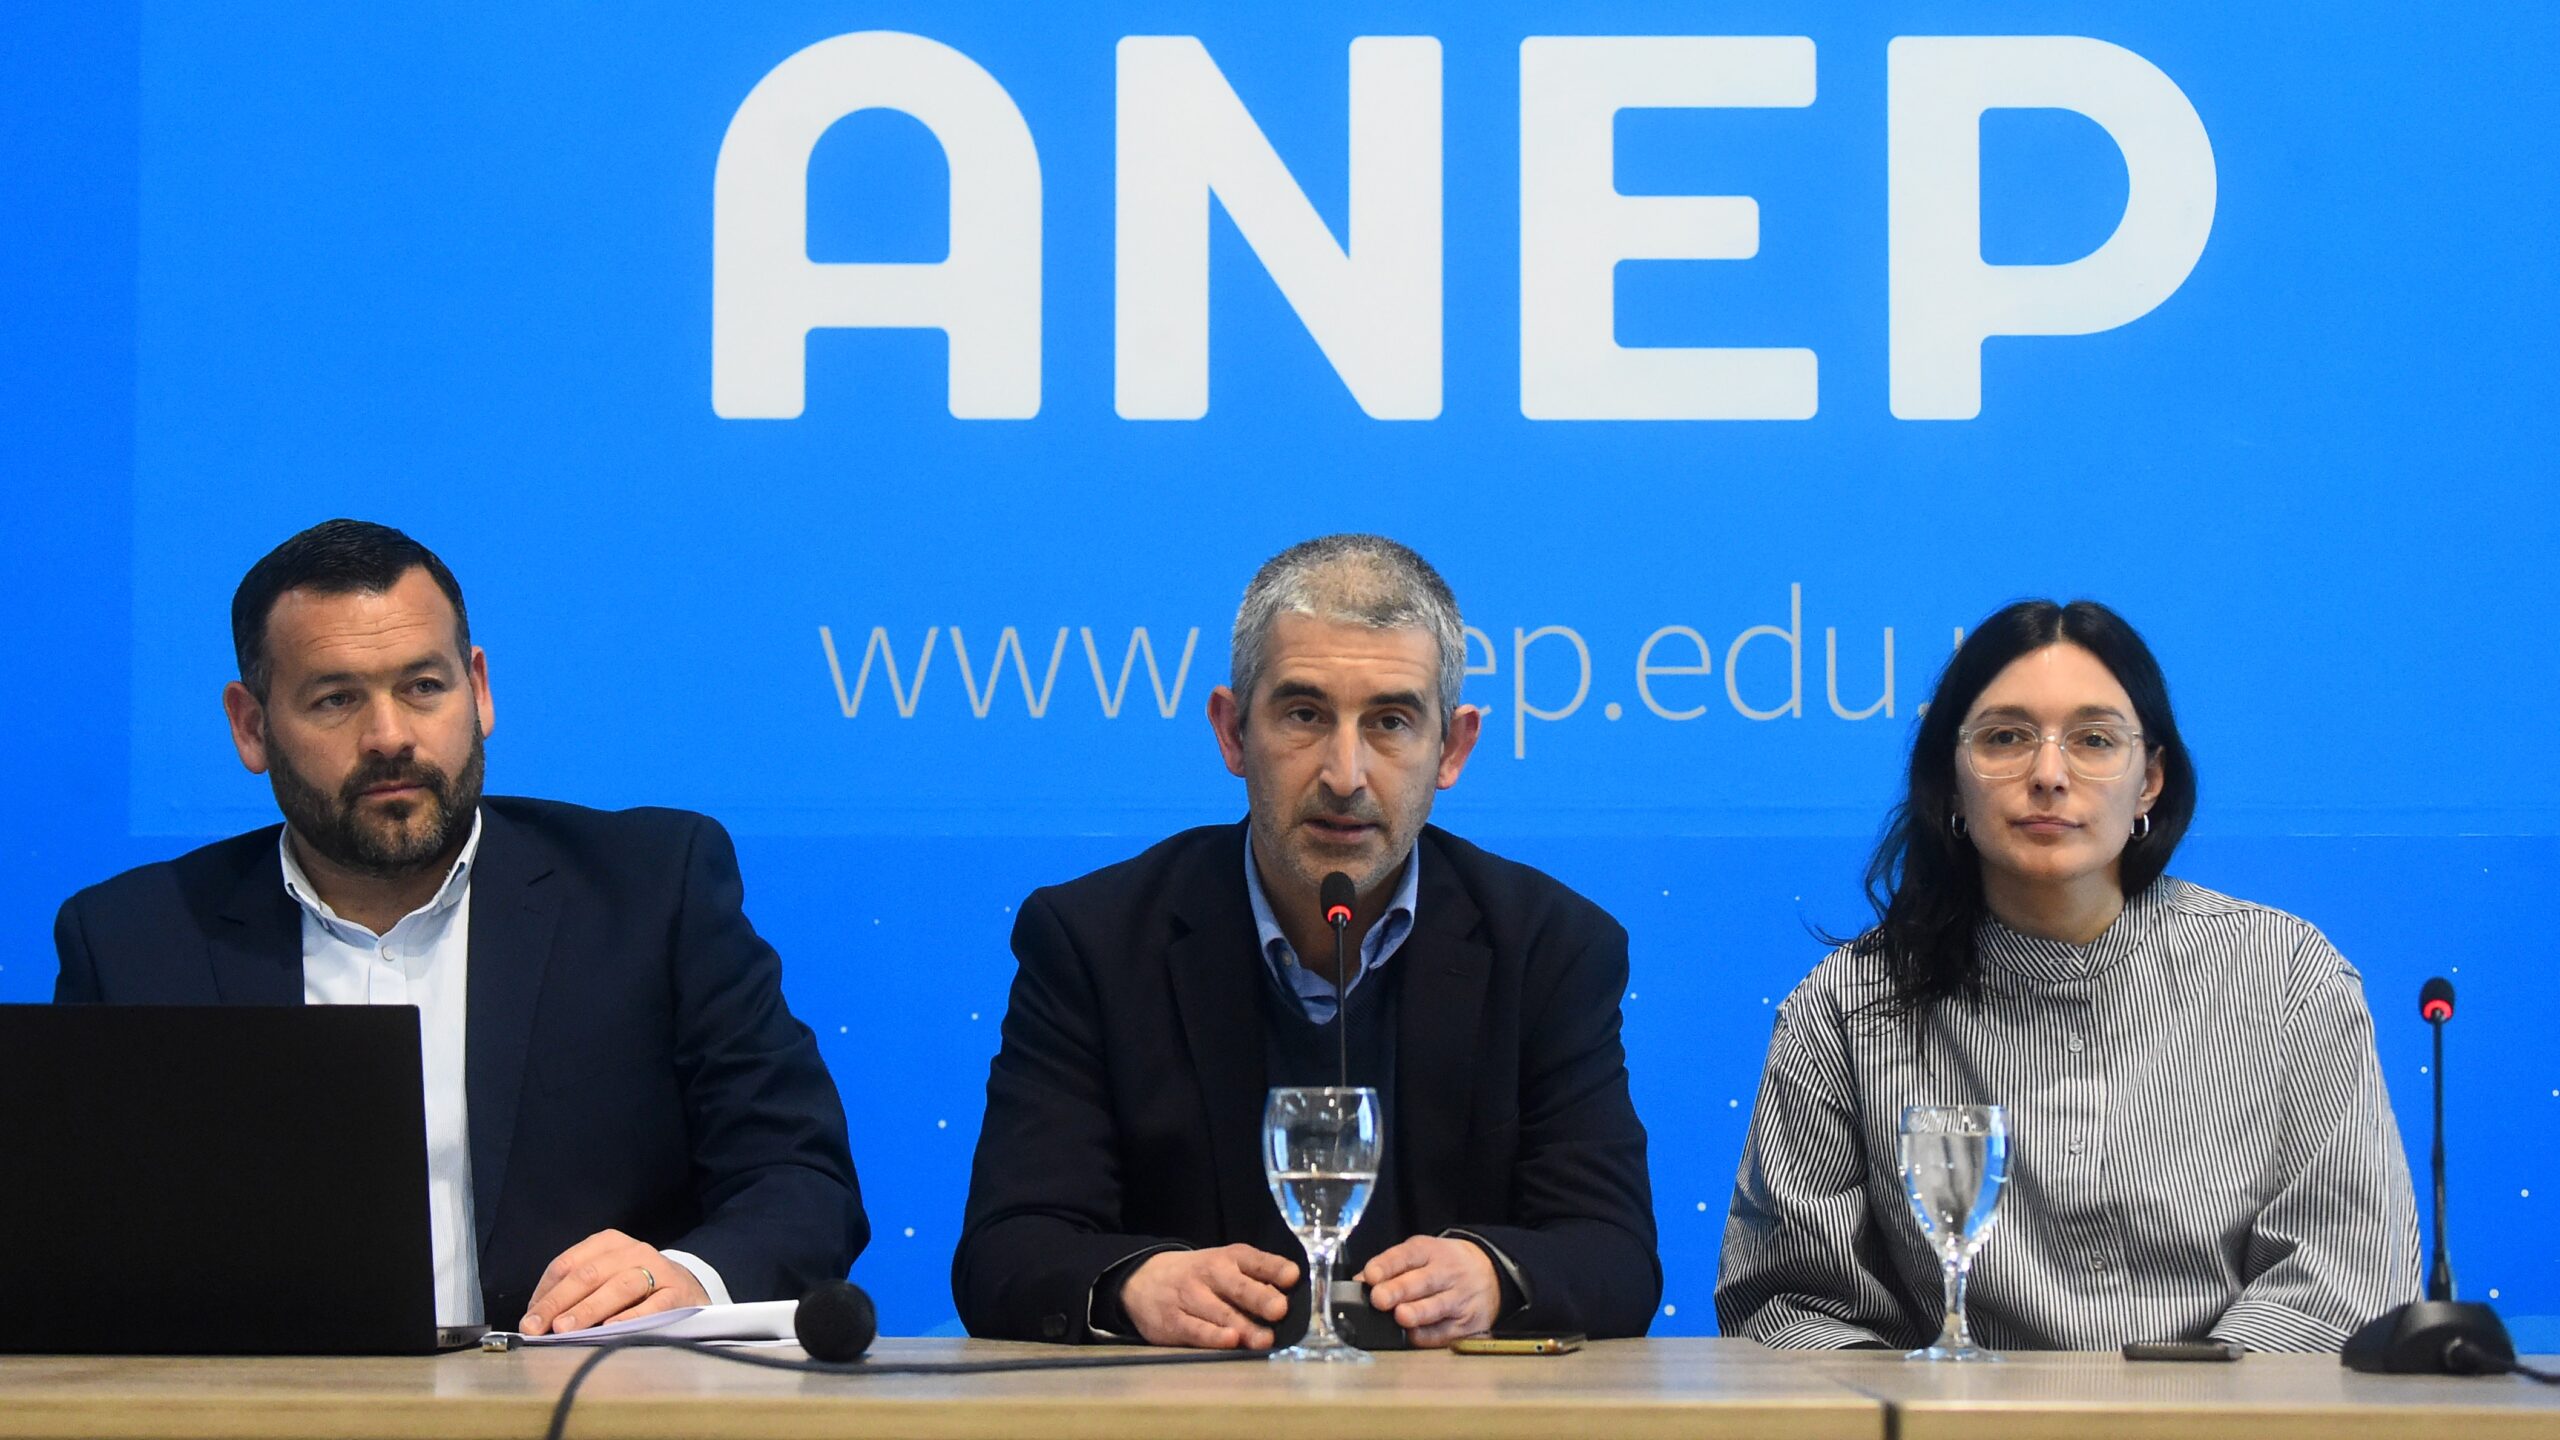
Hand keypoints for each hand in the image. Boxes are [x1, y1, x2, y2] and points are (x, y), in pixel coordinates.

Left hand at [519, 1229, 709, 1334]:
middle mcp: (633, 1251)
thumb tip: (535, 1320)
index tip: (529, 1319)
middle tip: (537, 1327)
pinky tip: (611, 1329)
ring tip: (565, 1328)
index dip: (545, 1291)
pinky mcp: (677, 1293)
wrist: (687, 1289)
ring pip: (620, 1286)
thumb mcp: (604, 1279)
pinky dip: (631, 1317)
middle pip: (590, 1274)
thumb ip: (574, 1294)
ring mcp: (658, 1271)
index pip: (569, 1263)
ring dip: (589, 1308)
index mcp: (608, 1244)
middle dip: (559, 1301)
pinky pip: (653, 1305)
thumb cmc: (635, 1289)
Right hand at [1119, 1244, 1300, 1348]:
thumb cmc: (1200, 1277)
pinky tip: (1229, 1341)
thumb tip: (1293, 1296)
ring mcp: (1190, 1297)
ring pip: (1220, 1313)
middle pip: (1238, 1286)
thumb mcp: (1226, 1266)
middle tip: (1279, 1309)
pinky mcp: (1173, 1321)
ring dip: (1243, 1326)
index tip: (1292, 1276)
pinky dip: (1213, 1336)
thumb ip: (1258, 1278)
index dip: (1274, 1268)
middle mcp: (1210, 1274)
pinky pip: (1195, 1330)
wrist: (1143, 1279)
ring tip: (1265, 1339)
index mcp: (1229, 1258)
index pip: (1255, 1260)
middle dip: (1260, 1298)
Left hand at [1359, 1235, 1499, 1346]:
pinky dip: (1429, 1335)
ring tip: (1401, 1317)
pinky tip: (1414, 1335)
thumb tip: (1358, 1285)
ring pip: (1437, 1306)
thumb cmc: (1442, 1266)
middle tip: (1380, 1299)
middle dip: (1399, 1290)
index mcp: (1429, 1251)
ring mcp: (1460, 1297)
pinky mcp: (1469, 1322)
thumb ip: (1390, 1269)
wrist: (1489, 1272)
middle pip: (1422, 1281)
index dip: (1387, 1265)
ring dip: (1418, 1313)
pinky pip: (1446, 1331)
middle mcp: (1447, 1272)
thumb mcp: (1419, 1255)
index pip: (1406, 1255)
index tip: (1371, 1275)